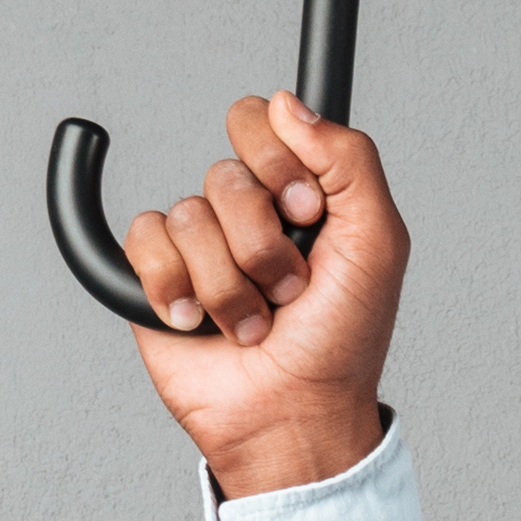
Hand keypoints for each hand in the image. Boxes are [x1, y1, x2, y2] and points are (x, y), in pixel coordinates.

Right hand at [125, 95, 407, 497]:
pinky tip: (199, 323)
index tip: (308, 215)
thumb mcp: (378, 243)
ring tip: (253, 323)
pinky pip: (142, 241)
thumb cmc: (343, 342)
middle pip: (225, 175)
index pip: (264, 120)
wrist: (294, 417)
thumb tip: (287, 103)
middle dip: (261, 243)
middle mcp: (247, 213)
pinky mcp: (157, 278)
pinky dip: (174, 287)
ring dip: (229, 284)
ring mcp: (201, 245)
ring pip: (187, 216)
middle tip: (289, 289)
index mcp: (299, 193)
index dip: (279, 165)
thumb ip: (349, 159)